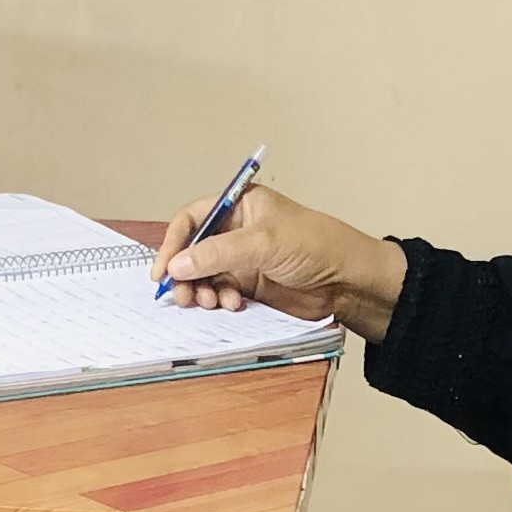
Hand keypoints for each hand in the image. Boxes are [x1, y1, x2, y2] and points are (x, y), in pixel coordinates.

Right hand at [151, 183, 407, 343]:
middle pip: (193, 251)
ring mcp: (242, 260)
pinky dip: (219, 300)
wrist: (348, 281)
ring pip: (203, 275)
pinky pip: (220, 292)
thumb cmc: (315, 246)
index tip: (163, 270)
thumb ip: (218, 253)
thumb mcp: (264, 242)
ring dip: (200, 290)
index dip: (174, 242)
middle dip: (184, 273)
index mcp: (239, 206)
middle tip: (182, 295)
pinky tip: (232, 305)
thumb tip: (177, 265)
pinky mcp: (250, 285)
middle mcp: (236, 231)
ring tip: (207, 303)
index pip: (192, 219)